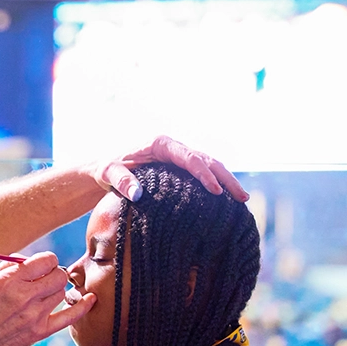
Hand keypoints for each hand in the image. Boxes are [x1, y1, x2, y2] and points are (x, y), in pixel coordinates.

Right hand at [0, 252, 95, 345]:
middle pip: (59, 275)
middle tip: (46, 279)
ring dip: (58, 290)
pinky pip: (70, 317)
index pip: (46, 260)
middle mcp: (24, 296)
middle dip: (55, 273)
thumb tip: (28, 259)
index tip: (43, 266)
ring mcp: (33, 315)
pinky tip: (90, 299)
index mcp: (9, 280)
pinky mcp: (39, 332)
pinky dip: (83, 306)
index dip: (47, 261)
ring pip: (62, 292)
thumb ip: (7, 268)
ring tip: (47, 294)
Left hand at [87, 135, 248, 201]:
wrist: (105, 170)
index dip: (204, 174)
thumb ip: (121, 181)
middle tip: (241, 198)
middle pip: (207, 160)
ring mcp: (179, 158)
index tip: (216, 192)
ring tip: (242, 200)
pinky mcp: (180, 169)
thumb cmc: (106, 170)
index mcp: (160, 144)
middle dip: (225, 178)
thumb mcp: (108, 174)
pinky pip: (203, 174)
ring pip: (210, 166)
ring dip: (226, 181)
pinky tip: (227, 201)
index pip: (190, 158)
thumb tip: (139, 195)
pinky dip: (217, 184)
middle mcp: (174, 148)